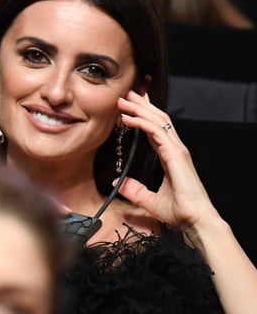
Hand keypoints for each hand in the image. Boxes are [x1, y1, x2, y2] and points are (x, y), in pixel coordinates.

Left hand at [114, 91, 218, 233]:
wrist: (195, 220)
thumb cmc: (179, 212)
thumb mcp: (149, 200)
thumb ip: (134, 190)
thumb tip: (118, 183)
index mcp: (170, 156)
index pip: (156, 129)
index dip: (144, 116)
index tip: (131, 106)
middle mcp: (175, 149)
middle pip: (158, 119)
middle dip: (142, 105)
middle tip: (126, 94)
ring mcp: (177, 150)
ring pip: (157, 121)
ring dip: (139, 108)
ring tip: (123, 100)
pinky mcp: (176, 154)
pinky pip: (156, 132)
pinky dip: (141, 122)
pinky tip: (127, 118)